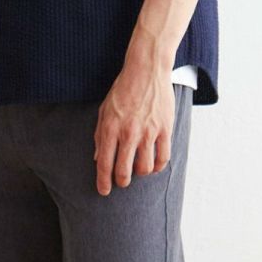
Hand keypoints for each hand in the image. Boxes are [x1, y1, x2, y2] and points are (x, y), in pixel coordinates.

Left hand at [94, 73, 175, 195]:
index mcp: (110, 128)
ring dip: (140, 173)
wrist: (146, 70)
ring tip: (138, 169)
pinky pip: (163, 157)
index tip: (103, 191)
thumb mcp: (104, 110)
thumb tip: (97, 158)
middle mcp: (128, 132)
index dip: (103, 181)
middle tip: (121, 183)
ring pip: (145, 168)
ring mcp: (148, 132)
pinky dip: (158, 166)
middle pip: (124, 171)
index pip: (104, 163)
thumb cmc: (123, 90)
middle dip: (121, 182)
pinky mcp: (164, 129)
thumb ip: (100, 135)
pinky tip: (153, 165)